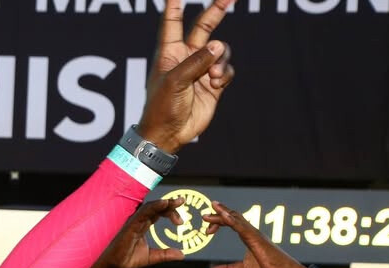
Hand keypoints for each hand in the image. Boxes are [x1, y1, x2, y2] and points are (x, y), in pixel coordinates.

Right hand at [96, 197, 187, 267]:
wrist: (113, 266)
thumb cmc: (127, 259)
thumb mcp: (152, 257)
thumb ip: (166, 254)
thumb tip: (182, 255)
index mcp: (143, 225)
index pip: (158, 213)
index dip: (170, 211)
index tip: (181, 219)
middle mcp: (139, 221)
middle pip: (156, 206)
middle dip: (170, 203)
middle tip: (182, 201)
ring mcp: (134, 222)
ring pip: (151, 206)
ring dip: (164, 203)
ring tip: (177, 202)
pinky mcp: (130, 225)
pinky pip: (143, 212)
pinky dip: (154, 206)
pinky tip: (163, 203)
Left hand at [136, 0, 236, 153]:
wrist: (169, 134)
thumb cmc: (162, 108)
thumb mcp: (175, 82)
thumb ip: (196, 62)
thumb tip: (217, 46)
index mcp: (169, 52)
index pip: (172, 21)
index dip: (175, 4)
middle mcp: (186, 56)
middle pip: (204, 27)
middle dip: (217, 10)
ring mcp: (201, 69)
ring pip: (220, 50)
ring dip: (220, 60)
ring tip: (213, 76)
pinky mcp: (213, 83)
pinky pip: (226, 69)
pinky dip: (224, 74)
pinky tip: (215, 84)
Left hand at [203, 202, 306, 267]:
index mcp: (249, 236)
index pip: (232, 223)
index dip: (219, 222)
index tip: (207, 228)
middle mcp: (252, 232)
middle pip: (233, 217)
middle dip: (218, 214)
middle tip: (204, 215)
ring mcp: (255, 234)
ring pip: (237, 219)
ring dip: (224, 213)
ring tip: (213, 207)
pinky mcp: (257, 239)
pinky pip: (243, 228)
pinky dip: (233, 221)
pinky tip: (224, 216)